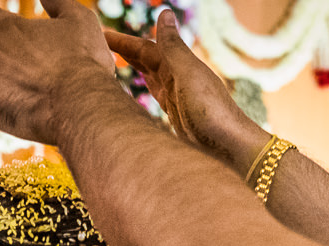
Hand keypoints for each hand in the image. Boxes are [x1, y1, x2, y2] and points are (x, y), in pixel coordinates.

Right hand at [106, 10, 268, 171]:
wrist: (231, 148)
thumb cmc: (212, 112)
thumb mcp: (188, 75)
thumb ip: (173, 46)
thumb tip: (165, 12)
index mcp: (179, 66)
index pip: (144, 48)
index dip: (122, 42)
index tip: (100, 35)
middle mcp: (177, 78)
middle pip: (146, 59)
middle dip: (124, 51)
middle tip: (97, 46)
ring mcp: (177, 97)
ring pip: (149, 75)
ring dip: (132, 67)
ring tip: (111, 63)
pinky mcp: (177, 116)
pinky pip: (155, 94)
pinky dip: (143, 86)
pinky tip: (142, 89)